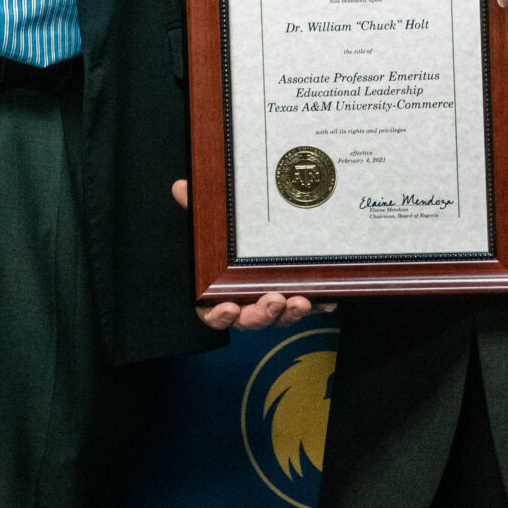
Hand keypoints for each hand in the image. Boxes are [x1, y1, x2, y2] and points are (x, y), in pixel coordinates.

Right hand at [171, 179, 325, 328]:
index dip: (220, 316)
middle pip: (249, 320)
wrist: (265, 240)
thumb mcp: (214, 227)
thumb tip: (181, 187)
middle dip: (261, 315)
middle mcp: (245, 305)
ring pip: (277, 319)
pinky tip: (325, 301)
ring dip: (288, 314)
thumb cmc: (231, 244)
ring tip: (298, 301)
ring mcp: (270, 306)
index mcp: (219, 294)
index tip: (229, 308)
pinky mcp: (293, 301)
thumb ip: (198, 212)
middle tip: (273, 301)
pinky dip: (316, 308)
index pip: (214, 314)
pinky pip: (304, 310)